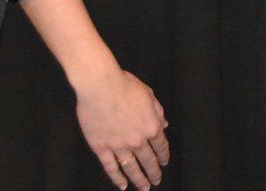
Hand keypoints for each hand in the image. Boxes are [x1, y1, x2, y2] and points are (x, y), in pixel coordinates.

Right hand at [74, 67, 169, 189]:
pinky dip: (117, 178)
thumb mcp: (149, 95)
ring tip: (144, 188)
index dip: (163, 155)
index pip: (161, 145)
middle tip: (156, 181)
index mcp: (151, 126)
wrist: (101, 86)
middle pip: (148, 160)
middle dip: (154, 172)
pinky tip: (123, 185)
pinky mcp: (101, 148)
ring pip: (131, 168)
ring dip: (139, 179)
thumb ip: (158, 112)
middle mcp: (137, 140)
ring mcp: (119, 146)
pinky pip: (111, 167)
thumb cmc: (125, 85)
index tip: (164, 163)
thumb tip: (164, 124)